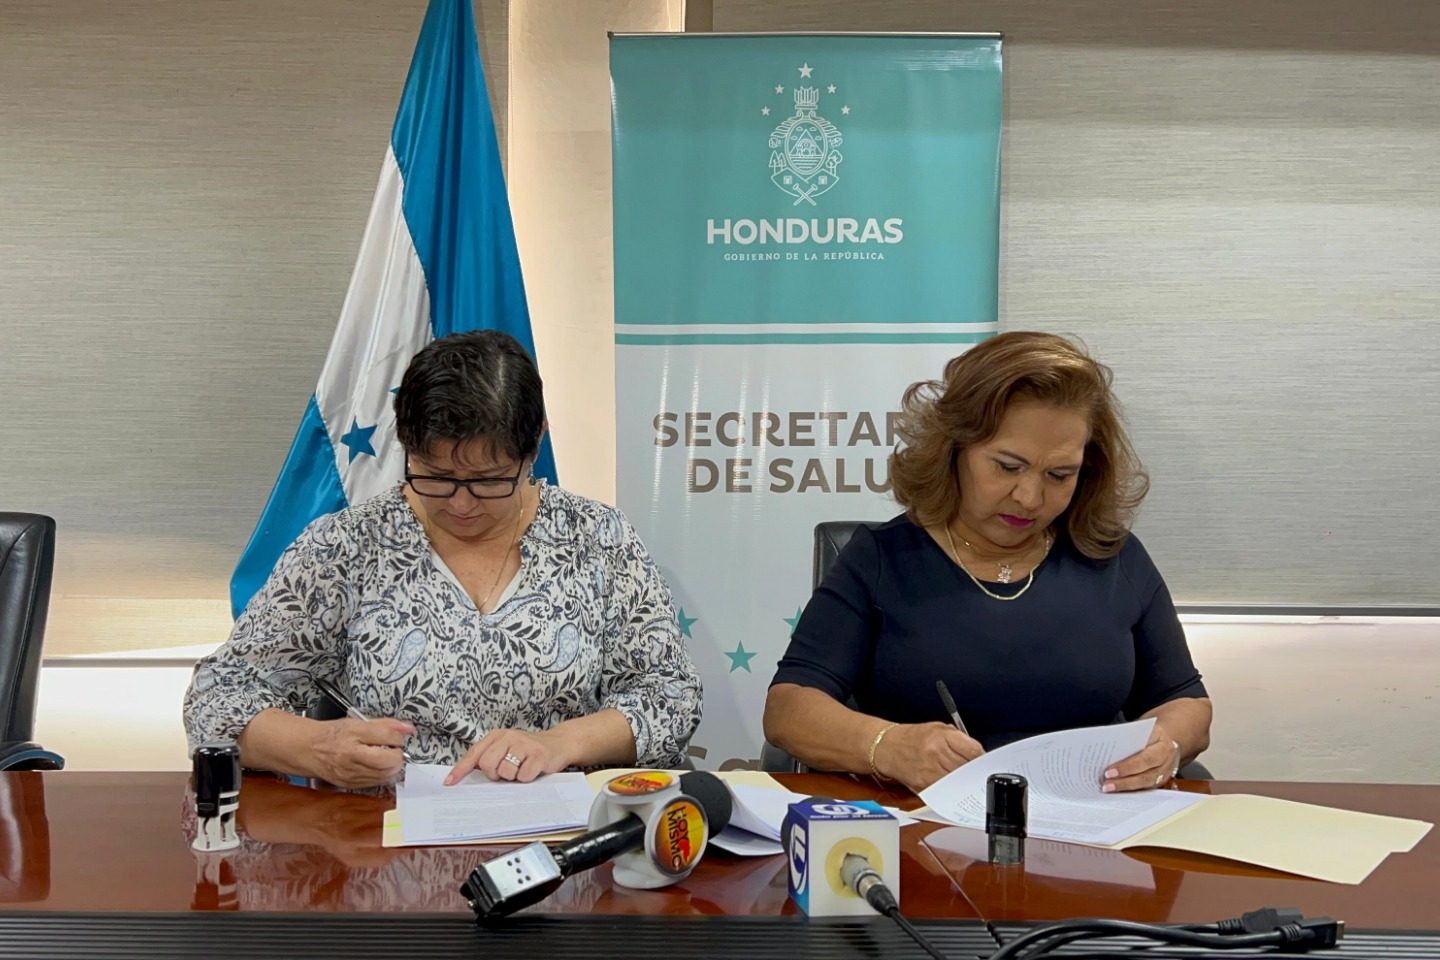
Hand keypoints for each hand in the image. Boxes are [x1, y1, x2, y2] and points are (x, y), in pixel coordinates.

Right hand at [307, 717, 411, 788]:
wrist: (309, 749)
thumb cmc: (332, 735)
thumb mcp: (359, 722)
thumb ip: (386, 725)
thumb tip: (407, 728)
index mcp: (354, 734)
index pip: (387, 736)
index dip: (398, 737)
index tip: (398, 737)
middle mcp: (351, 755)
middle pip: (387, 760)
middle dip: (397, 756)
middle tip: (394, 750)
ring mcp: (349, 772)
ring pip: (384, 775)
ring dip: (391, 767)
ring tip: (386, 758)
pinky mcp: (349, 784)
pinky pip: (375, 783)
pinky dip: (381, 776)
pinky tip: (377, 767)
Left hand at [447, 727, 571, 783]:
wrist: (559, 743)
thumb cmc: (527, 750)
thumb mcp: (506, 748)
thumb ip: (488, 757)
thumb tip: (465, 776)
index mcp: (497, 736)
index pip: (474, 753)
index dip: (460, 769)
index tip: (450, 783)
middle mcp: (509, 737)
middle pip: (488, 764)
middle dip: (494, 774)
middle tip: (505, 772)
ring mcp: (524, 745)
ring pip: (505, 771)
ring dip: (512, 777)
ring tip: (521, 769)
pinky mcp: (539, 755)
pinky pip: (523, 776)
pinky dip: (526, 778)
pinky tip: (532, 770)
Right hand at [874, 722, 984, 793]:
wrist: (887, 748)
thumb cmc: (913, 737)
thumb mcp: (938, 728)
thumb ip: (959, 739)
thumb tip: (978, 755)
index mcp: (942, 737)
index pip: (973, 751)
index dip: (983, 759)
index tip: (985, 762)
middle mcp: (936, 754)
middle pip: (967, 769)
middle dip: (975, 772)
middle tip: (979, 773)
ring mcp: (929, 772)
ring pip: (959, 783)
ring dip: (966, 783)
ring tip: (968, 781)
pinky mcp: (924, 787)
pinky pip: (946, 792)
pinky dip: (953, 791)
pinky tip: (954, 787)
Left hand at [1104, 723, 1180, 791]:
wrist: (1164, 738)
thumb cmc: (1148, 732)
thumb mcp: (1142, 729)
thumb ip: (1129, 739)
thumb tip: (1107, 750)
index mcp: (1164, 747)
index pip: (1146, 759)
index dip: (1128, 767)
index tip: (1109, 771)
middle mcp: (1166, 763)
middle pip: (1145, 776)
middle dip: (1124, 782)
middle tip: (1106, 784)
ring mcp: (1164, 774)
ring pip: (1145, 785)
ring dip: (1125, 788)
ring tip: (1108, 788)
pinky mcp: (1159, 781)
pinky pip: (1145, 788)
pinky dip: (1130, 790)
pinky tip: (1116, 790)